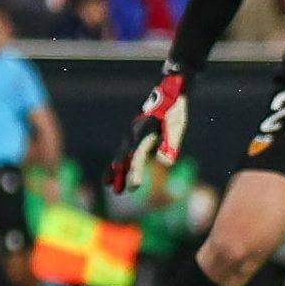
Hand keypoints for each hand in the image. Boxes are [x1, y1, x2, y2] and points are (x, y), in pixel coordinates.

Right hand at [105, 71, 188, 194]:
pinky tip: (111, 177)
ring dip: (115, 171)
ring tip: (109, 186)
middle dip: (122, 174)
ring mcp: (132, 133)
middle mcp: (134, 133)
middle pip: (125, 156)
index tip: (134, 186)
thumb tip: (165, 163)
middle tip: (118, 191)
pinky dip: (117, 164)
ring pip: (121, 154)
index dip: (135, 171)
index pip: (138, 155)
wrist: (169, 93)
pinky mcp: (134, 136)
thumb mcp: (176, 126)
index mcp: (144, 131)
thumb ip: (170, 144)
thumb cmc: (174, 111)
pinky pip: (123, 152)